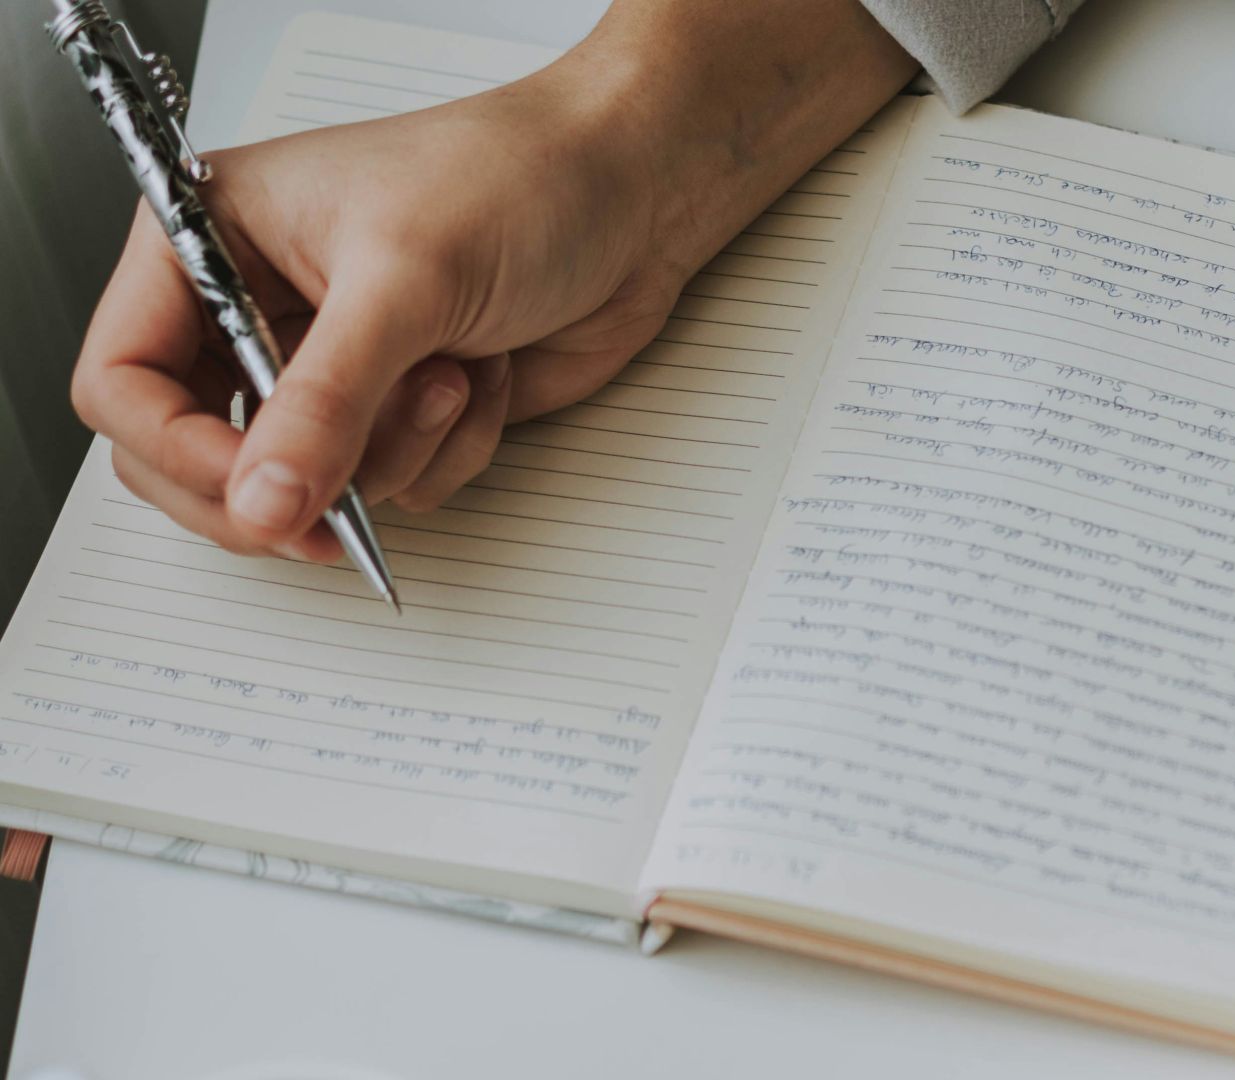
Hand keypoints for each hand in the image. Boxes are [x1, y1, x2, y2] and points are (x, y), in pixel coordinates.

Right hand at [72, 0, 913, 560]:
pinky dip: (451, 448)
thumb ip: (324, 404)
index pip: (125, 381)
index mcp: (212, 241)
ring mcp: (335, 367)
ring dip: (398, 448)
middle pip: (201, 460)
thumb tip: (261, 503)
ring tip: (452, 368)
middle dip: (287, 481)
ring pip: (313, 485)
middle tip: (342, 494)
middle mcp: (260, 309)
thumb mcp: (405, 283)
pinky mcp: (406, 408)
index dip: (179, 454)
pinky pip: (397, 485)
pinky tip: (483, 375)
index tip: (257, 490)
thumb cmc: (520, 179)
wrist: (637, 194)